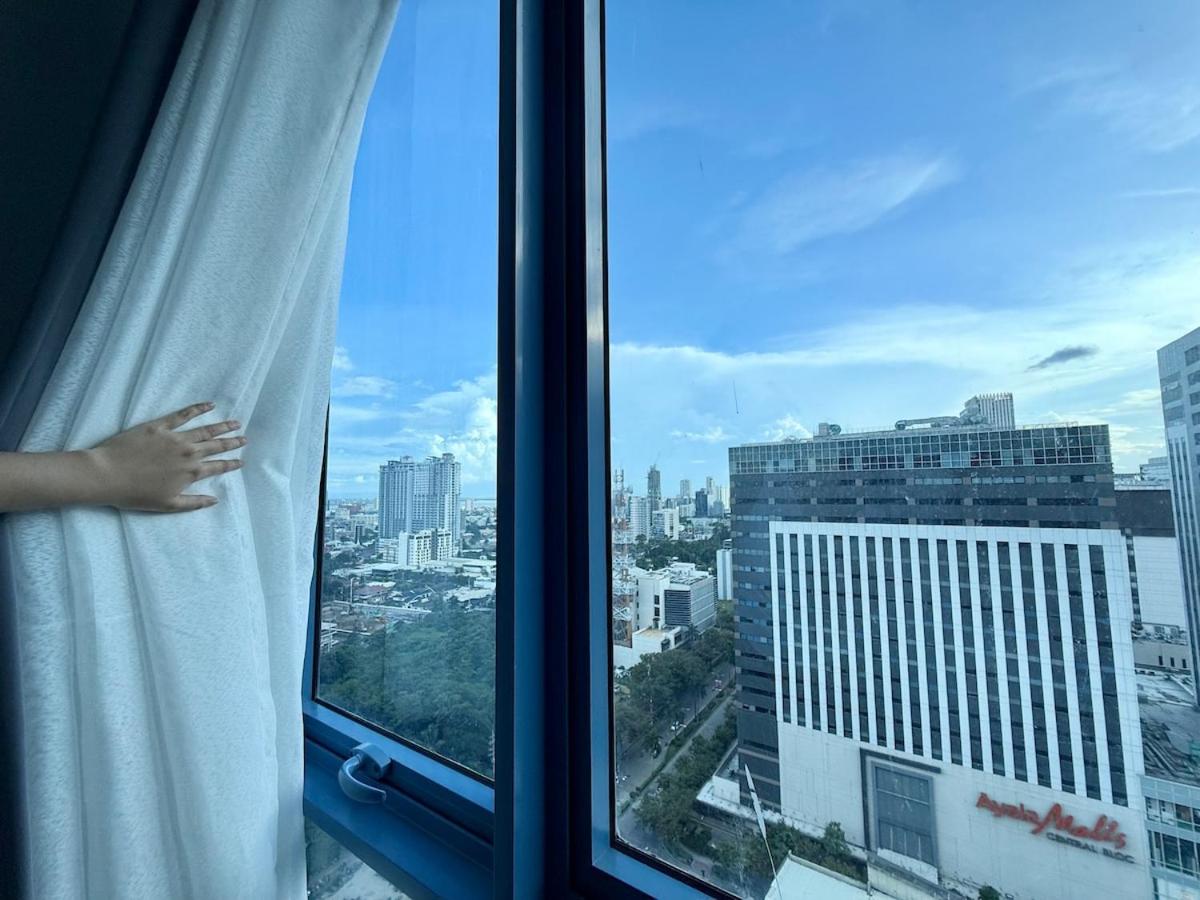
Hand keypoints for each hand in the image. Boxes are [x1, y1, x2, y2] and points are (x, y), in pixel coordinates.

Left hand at [82, 402, 245, 511]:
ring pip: (205, 430)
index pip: (217, 467)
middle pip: (215, 445)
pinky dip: (197, 409)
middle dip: (232, 442)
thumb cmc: (135, 494)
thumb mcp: (167, 505)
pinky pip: (183, 415)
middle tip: (244, 438)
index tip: (242, 460)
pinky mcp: (159, 426)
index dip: (231, 464)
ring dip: (222, 426)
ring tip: (235, 423)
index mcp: (191, 473)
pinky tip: (209, 405)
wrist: (107, 474)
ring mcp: (175, 437)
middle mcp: (188, 453)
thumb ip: (193, 502)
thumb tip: (215, 500)